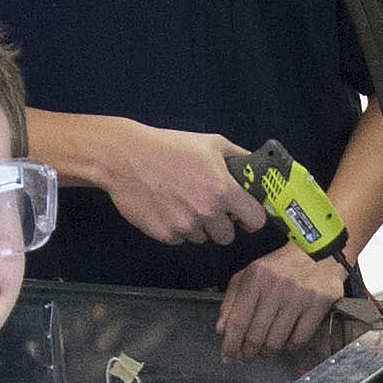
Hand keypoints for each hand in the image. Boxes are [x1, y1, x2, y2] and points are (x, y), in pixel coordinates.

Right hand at [82, 122, 271, 249]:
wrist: (125, 158)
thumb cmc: (169, 147)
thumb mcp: (211, 143)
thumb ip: (239, 157)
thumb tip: (257, 167)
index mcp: (223, 190)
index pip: (255, 220)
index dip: (250, 218)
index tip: (243, 215)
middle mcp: (207, 212)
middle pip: (227, 237)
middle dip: (221, 225)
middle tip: (208, 207)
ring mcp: (185, 226)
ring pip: (202, 238)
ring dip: (197, 226)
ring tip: (181, 201)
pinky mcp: (165, 235)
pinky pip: (179, 239)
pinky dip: (175, 228)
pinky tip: (166, 207)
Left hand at [216, 240, 350, 361]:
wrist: (318, 251)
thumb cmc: (280, 266)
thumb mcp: (250, 275)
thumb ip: (232, 300)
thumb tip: (221, 330)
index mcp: (256, 277)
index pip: (238, 320)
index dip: (230, 344)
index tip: (227, 356)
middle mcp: (276, 286)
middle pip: (256, 335)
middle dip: (247, 353)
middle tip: (246, 357)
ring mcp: (299, 296)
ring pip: (276, 341)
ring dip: (267, 353)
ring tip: (264, 352)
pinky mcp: (318, 304)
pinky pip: (299, 339)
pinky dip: (289, 346)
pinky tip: (285, 342)